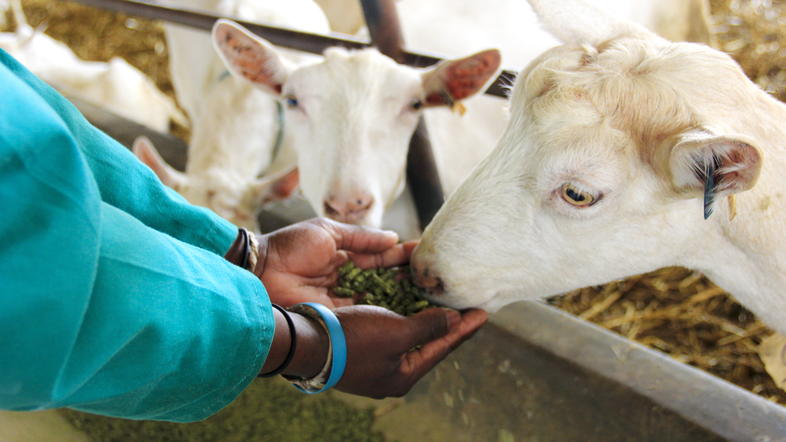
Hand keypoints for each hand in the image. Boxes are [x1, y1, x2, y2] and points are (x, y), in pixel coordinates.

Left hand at [256, 218, 416, 307]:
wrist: (259, 271)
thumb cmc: (289, 245)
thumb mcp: (328, 231)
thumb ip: (361, 237)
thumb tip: (393, 238)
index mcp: (344, 256)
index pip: (381, 257)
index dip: (402, 256)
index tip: (427, 254)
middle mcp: (347, 279)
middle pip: (385, 280)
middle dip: (408, 279)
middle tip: (437, 278)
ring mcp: (343, 299)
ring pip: (379, 298)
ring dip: (401, 296)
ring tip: (429, 294)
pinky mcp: (337, 316)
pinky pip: (364, 314)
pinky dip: (384, 312)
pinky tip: (407, 310)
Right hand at [333, 306, 487, 397]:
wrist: (305, 341)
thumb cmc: (354, 339)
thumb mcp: (397, 333)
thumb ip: (429, 327)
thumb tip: (453, 320)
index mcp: (403, 376)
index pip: (442, 349)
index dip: (464, 329)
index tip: (484, 312)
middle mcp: (390, 372)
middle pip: (427, 343)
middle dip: (446, 324)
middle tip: (467, 306)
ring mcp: (373, 360)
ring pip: (407, 334)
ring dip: (424, 315)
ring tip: (442, 299)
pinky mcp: (357, 345)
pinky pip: (389, 327)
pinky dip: (402, 312)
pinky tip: (408, 299)